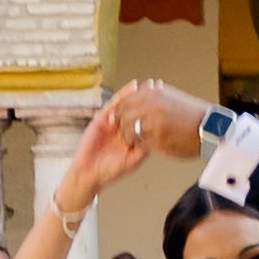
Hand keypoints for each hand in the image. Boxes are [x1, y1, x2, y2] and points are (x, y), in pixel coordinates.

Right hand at [57, 95, 153, 210]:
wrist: (90, 174)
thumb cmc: (111, 170)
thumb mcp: (133, 159)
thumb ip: (145, 148)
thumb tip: (160, 135)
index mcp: (132, 135)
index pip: (145, 119)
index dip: (155, 109)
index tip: (168, 100)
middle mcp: (123, 127)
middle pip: (137, 108)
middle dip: (147, 97)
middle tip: (159, 86)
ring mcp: (112, 122)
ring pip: (126, 104)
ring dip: (137, 93)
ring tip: (148, 84)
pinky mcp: (100, 120)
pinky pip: (113, 105)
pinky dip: (122, 95)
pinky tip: (131, 87)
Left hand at [116, 80, 207, 160]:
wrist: (211, 128)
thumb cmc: (193, 114)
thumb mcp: (172, 96)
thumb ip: (153, 94)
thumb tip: (140, 90)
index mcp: (153, 94)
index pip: (125, 102)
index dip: (119, 112)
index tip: (119, 118)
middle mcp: (152, 107)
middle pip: (123, 117)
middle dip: (121, 125)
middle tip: (123, 131)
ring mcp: (155, 124)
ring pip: (129, 131)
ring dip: (129, 137)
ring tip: (133, 140)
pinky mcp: (159, 140)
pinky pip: (141, 144)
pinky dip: (140, 146)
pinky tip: (144, 146)